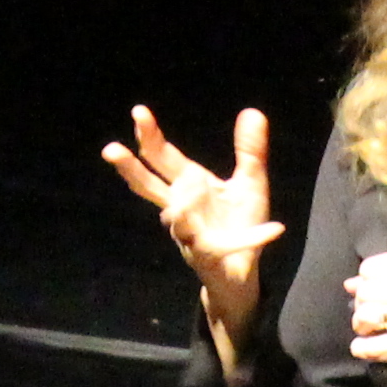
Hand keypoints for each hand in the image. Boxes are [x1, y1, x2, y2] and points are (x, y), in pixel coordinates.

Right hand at [101, 104, 284, 351]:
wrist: (241, 274)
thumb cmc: (238, 225)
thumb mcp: (250, 184)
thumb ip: (250, 152)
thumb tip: (252, 111)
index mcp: (190, 187)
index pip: (163, 158)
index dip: (150, 137)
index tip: (138, 112)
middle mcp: (182, 210)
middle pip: (151, 186)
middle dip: (133, 168)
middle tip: (111, 148)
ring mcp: (191, 236)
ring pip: (177, 220)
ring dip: (183, 204)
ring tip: (192, 184)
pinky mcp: (211, 258)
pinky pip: (225, 247)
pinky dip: (253, 237)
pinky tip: (275, 229)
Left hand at [345, 245, 386, 376]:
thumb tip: (352, 283)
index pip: (372, 267)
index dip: (366, 280)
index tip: (373, 291)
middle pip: (366, 291)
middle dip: (361, 304)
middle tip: (370, 313)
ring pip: (367, 316)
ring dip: (361, 325)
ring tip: (368, 329)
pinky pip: (375, 345)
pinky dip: (363, 348)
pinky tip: (364, 347)